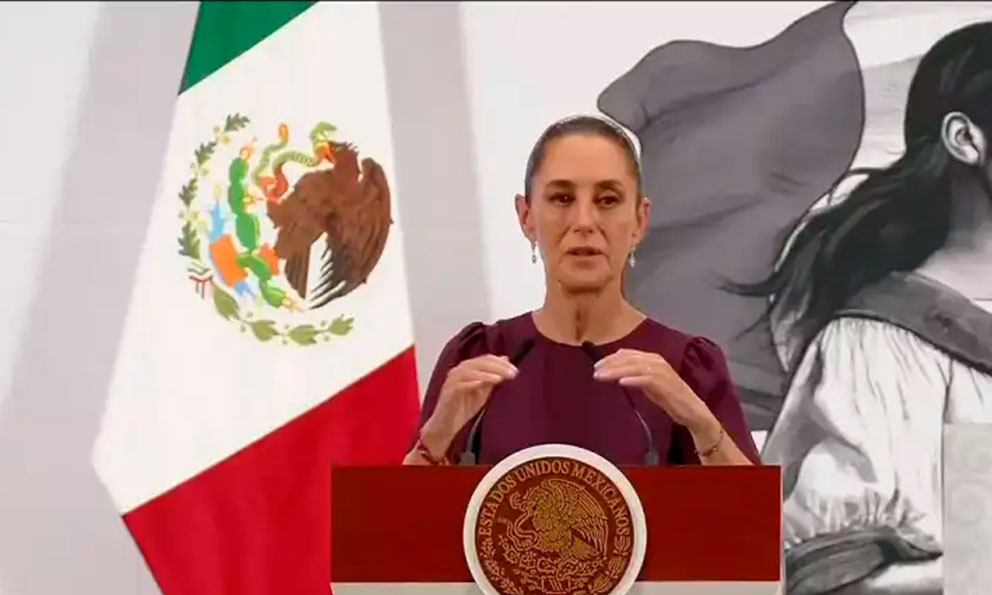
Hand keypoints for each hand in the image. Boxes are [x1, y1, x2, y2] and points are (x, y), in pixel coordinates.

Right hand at [421, 354, 517, 454]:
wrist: (446, 425)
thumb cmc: (462, 408)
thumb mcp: (483, 391)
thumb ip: (492, 377)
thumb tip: (505, 361)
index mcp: (467, 369)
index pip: (485, 359)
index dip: (501, 363)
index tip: (514, 370)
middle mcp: (458, 371)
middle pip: (479, 362)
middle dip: (497, 367)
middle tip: (512, 373)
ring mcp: (452, 381)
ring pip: (469, 371)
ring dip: (486, 373)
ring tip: (499, 378)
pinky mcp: (448, 393)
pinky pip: (459, 385)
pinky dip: (471, 383)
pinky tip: (481, 383)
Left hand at [593, 348, 716, 434]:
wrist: (693, 412)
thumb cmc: (671, 398)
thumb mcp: (650, 385)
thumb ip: (636, 376)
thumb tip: (617, 374)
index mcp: (654, 359)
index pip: (628, 354)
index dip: (611, 358)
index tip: (597, 366)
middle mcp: (658, 362)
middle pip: (630, 358)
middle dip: (610, 364)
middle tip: (595, 371)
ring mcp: (663, 373)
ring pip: (635, 367)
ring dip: (617, 371)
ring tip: (602, 377)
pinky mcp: (667, 385)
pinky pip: (647, 379)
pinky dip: (634, 379)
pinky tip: (621, 382)